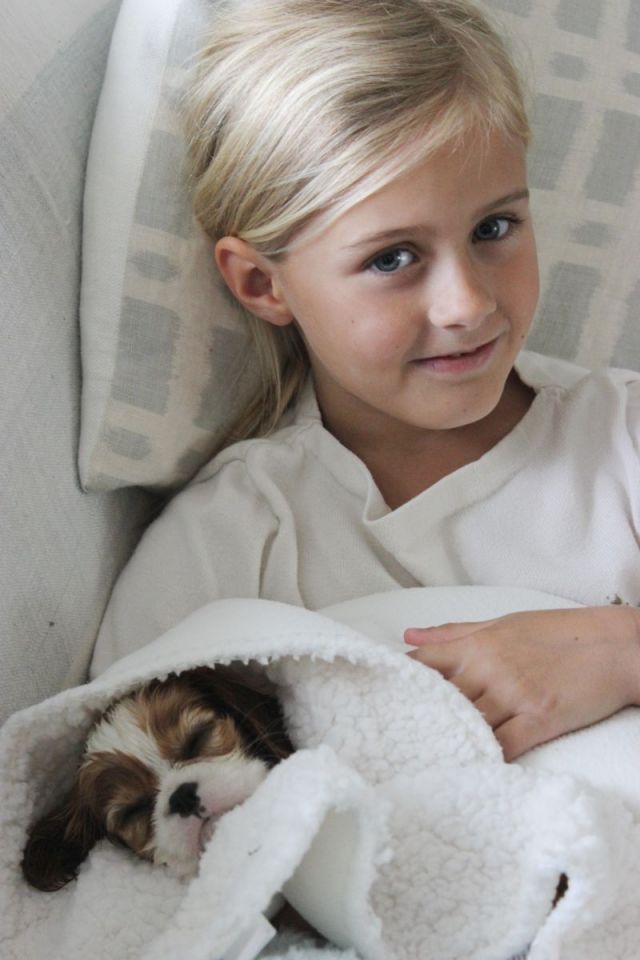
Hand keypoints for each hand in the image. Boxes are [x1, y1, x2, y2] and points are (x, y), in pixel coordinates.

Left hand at [405, 606, 639, 760]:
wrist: (614, 646)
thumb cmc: (558, 633)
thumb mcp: (503, 623)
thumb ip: (453, 632)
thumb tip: (408, 635)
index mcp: (478, 643)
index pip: (424, 663)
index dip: (400, 683)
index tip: (381, 700)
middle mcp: (489, 668)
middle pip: (439, 699)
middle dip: (417, 718)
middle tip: (392, 740)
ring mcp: (514, 694)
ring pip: (466, 725)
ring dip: (448, 741)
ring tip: (423, 759)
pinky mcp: (538, 720)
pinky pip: (502, 746)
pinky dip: (485, 758)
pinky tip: (469, 768)